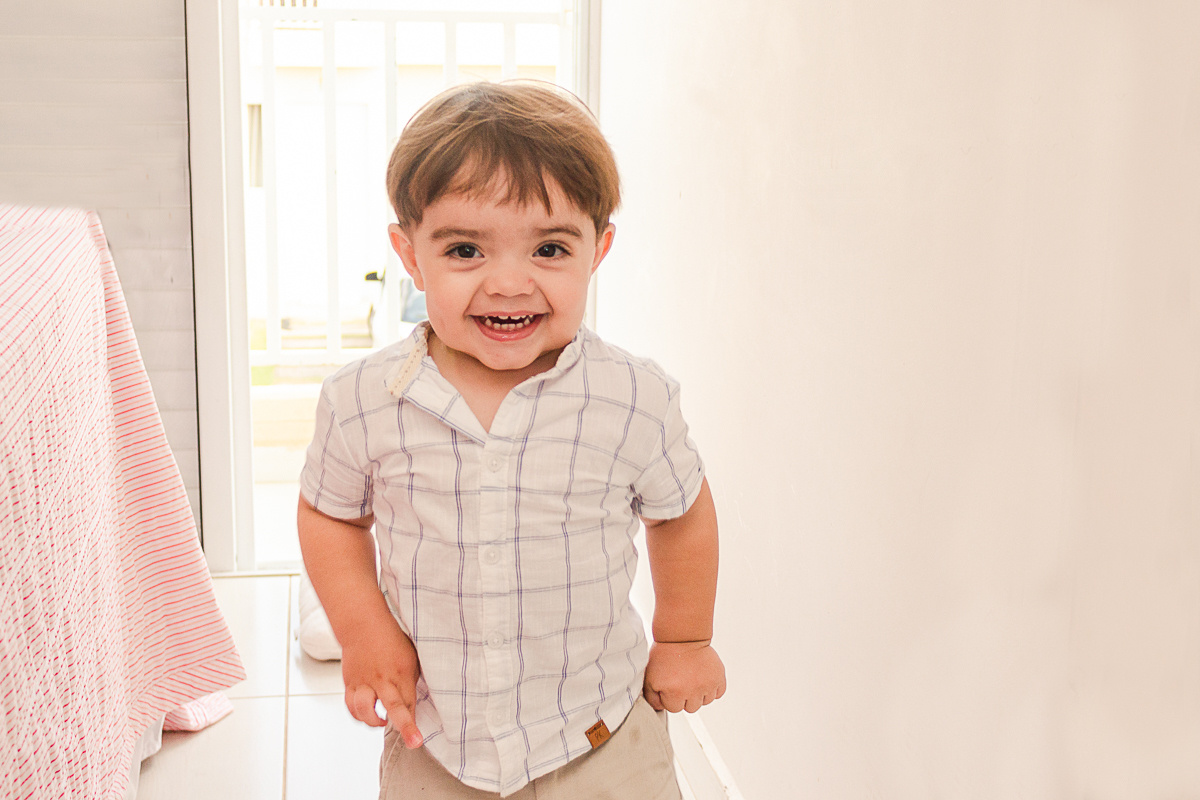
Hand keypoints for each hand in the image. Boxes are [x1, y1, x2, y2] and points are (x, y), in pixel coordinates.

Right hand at [341, 619, 423, 747]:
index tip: (418, 738)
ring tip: (382, 721)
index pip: (410, 700)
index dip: (414, 720)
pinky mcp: (351, 683)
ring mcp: (365, 681)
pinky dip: (359, 715)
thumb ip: (412, 679)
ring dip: (374, 722)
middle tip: (413, 742)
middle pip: (393, 706)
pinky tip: (367, 715)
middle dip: (405, 726)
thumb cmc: (391, 640)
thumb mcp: (411, 656)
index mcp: (402, 671)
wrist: (363, 626)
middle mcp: (383, 678)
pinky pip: (351, 706)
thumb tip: (415, 702)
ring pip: (365, 709)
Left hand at [642, 641, 726, 712]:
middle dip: (685, 697)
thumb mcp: (650, 677)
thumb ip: (653, 698)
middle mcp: (693, 691)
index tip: (670, 683)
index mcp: (674, 692)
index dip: (670, 696)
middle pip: (691, 708)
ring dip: (699, 693)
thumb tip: (661, 708)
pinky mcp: (719, 677)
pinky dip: (713, 687)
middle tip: (682, 680)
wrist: (682, 636)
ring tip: (693, 677)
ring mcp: (708, 684)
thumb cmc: (665, 655)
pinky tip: (704, 677)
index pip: (674, 708)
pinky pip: (719, 692)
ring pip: (705, 701)